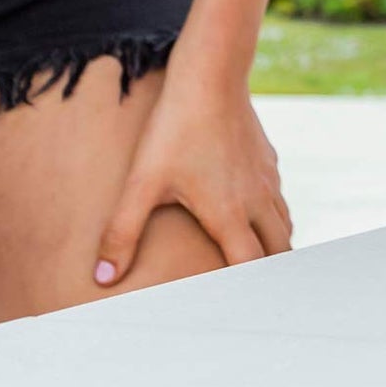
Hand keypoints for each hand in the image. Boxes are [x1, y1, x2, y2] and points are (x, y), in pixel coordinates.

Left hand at [94, 61, 290, 285]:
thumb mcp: (142, 183)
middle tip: (262, 294)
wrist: (211, 76)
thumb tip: (102, 277)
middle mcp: (256, 199)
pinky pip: (279, 196)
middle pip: (278, 248)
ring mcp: (266, 176)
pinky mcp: (268, 157)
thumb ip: (122, 232)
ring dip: (275, 244)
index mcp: (228, 214)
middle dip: (271, 272)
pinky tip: (257, 213)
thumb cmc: (174, 130)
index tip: (245, 310)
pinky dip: (274, 216)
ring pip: (283, 222)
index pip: (251, 266)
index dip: (248, 290)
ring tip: (264, 262)